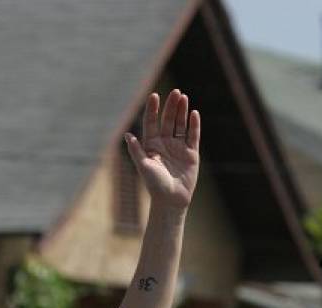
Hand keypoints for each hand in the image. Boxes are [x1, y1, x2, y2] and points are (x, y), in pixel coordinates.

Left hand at [124, 89, 199, 210]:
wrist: (171, 200)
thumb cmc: (154, 185)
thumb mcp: (144, 166)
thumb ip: (136, 151)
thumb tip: (127, 135)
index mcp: (151, 145)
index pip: (151, 122)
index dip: (153, 109)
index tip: (154, 95)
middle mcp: (164, 143)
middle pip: (167, 120)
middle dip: (171, 106)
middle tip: (175, 93)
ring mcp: (178, 147)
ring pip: (180, 124)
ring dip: (182, 111)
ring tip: (183, 97)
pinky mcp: (191, 153)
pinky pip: (193, 135)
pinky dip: (194, 124)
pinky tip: (194, 113)